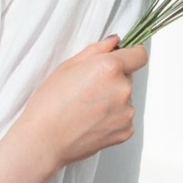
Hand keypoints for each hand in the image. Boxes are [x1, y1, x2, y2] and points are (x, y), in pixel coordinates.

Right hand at [22, 36, 145, 167]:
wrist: (43, 140)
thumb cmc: (49, 104)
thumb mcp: (67, 67)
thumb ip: (95, 51)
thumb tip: (115, 42)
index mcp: (109, 68)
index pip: (139, 55)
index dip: (130, 55)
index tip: (122, 59)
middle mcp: (123, 89)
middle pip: (128, 77)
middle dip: (112, 79)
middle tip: (87, 89)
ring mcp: (127, 112)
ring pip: (124, 98)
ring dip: (112, 100)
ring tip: (86, 109)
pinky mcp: (126, 131)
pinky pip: (123, 117)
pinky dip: (112, 118)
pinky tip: (91, 122)